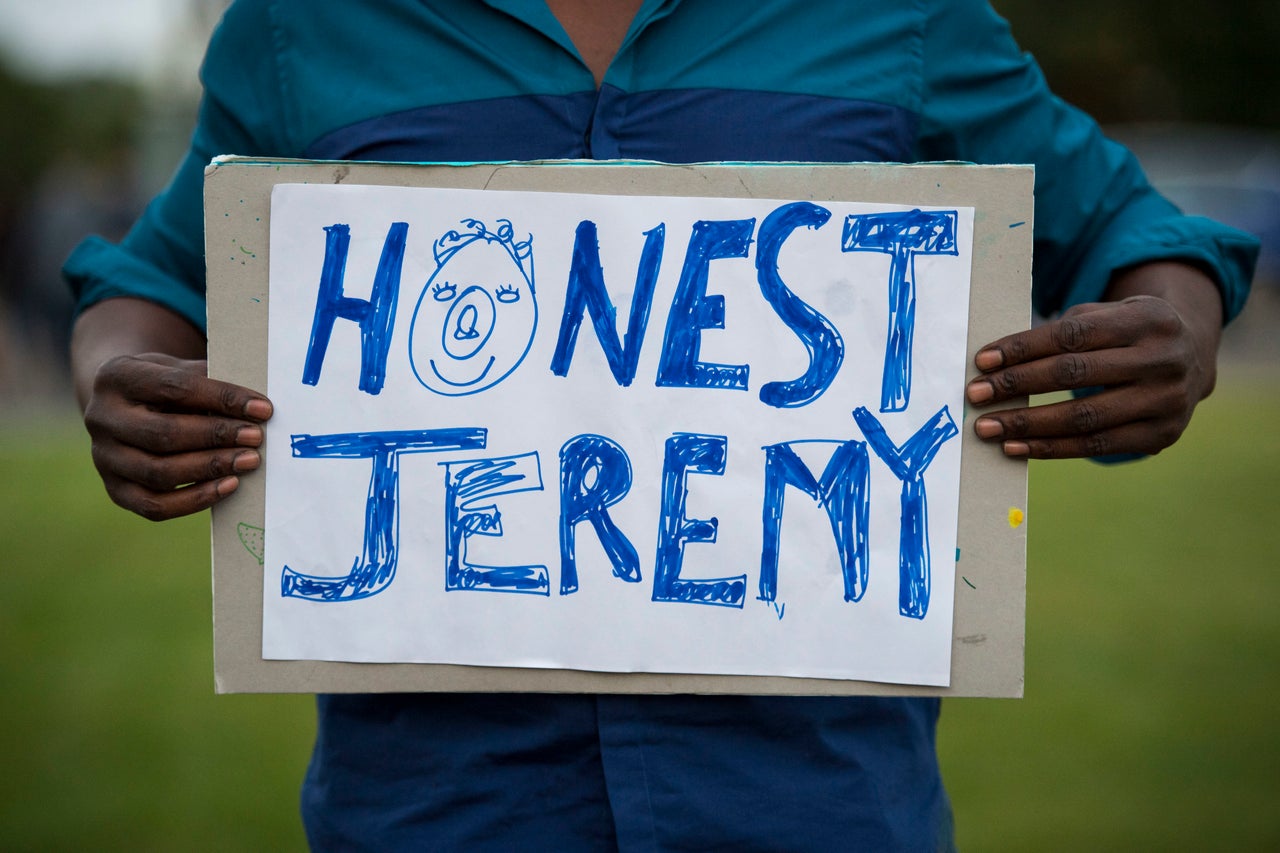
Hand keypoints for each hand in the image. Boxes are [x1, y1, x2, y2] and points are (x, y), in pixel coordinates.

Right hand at [83, 353, 272, 519]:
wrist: (124, 406)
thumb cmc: (163, 385)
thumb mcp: (178, 369)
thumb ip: (209, 380)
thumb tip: (256, 404)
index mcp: (117, 377)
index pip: (175, 388)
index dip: (223, 398)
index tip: (263, 409)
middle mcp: (101, 418)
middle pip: (164, 433)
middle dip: (217, 436)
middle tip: (257, 438)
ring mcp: (104, 458)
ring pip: (160, 472)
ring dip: (211, 468)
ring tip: (249, 461)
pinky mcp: (115, 490)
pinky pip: (155, 505)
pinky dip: (196, 499)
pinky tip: (229, 485)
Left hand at [965, 262, 1222, 459]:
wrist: (1192, 358)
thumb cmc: (1127, 334)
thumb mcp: (1108, 315)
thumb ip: (1061, 332)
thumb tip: (995, 363)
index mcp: (1147, 319)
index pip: (1072, 334)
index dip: (1023, 348)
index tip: (982, 361)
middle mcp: (1163, 359)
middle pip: (1074, 374)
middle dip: (1017, 385)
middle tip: (975, 395)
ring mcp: (1167, 401)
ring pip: (1083, 417)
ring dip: (1027, 424)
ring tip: (987, 428)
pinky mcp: (1161, 436)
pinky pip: (1095, 446)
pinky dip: (1050, 449)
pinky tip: (1016, 447)